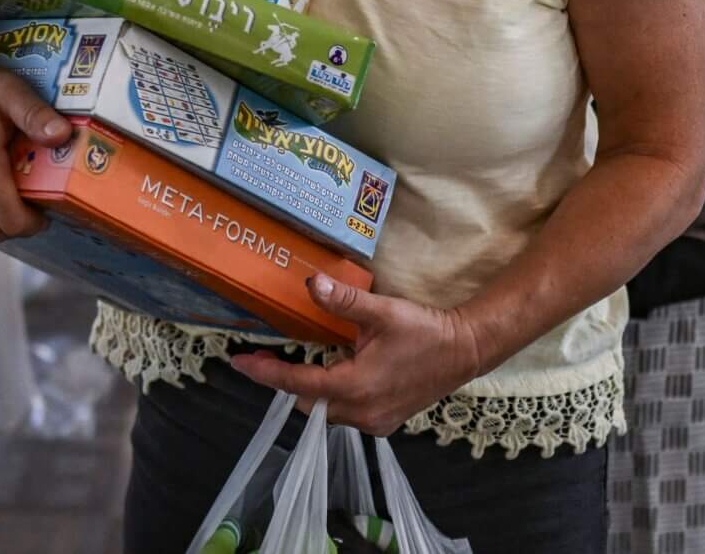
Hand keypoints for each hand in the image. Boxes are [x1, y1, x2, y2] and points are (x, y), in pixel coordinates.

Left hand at [228, 276, 487, 434]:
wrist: (465, 351)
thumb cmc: (426, 331)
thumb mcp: (382, 311)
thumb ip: (343, 300)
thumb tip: (309, 283)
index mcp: (356, 386)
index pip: (298, 384)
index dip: (266, 373)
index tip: (239, 362)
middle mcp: (361, 413)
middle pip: (308, 403)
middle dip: (287, 381)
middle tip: (269, 356)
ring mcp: (374, 422)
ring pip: (326, 411)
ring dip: (311, 389)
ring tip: (302, 360)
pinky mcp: (384, 422)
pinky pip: (346, 414)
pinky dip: (334, 396)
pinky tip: (338, 372)